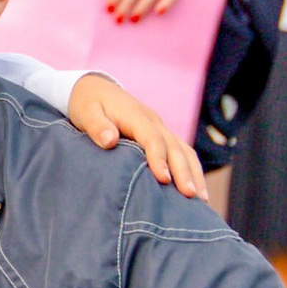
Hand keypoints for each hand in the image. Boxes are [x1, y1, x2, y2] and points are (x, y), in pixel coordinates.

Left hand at [66, 71, 201, 192]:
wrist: (95, 88)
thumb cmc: (88, 103)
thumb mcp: (85, 112)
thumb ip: (97, 126)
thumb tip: (110, 140)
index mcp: (136, 116)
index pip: (152, 138)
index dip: (159, 158)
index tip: (163, 179)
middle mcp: (154, 121)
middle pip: (174, 146)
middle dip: (183, 171)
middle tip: (190, 195)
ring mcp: (160, 128)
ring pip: (184, 150)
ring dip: (194, 173)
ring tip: (200, 199)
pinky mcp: (162, 136)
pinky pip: (182, 152)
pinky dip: (192, 170)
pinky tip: (196, 191)